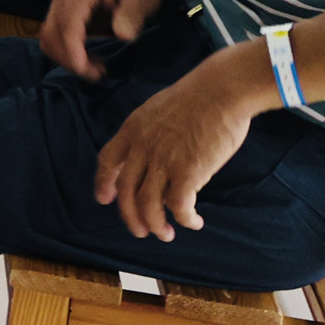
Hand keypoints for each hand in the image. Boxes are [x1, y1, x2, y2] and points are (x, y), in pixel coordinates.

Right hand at [40, 0, 169, 79]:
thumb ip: (133, 13)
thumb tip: (124, 36)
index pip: (67, 24)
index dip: (73, 51)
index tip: (89, 72)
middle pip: (52, 34)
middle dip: (71, 60)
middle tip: (100, 74)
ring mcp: (59, 4)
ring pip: (48, 38)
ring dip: (67, 59)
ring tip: (97, 69)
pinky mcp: (62, 14)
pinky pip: (54, 38)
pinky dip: (67, 54)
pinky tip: (90, 59)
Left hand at [94, 46, 261, 242]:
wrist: (221, 90)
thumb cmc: (200, 96)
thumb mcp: (160, 109)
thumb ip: (152, 133)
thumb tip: (157, 153)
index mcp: (133, 129)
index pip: (107, 160)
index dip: (103, 182)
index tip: (105, 199)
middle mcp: (142, 148)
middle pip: (126, 191)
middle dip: (130, 216)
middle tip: (140, 231)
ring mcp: (163, 161)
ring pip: (148, 205)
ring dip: (155, 225)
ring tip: (166, 234)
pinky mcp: (188, 172)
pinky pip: (178, 206)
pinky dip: (184, 219)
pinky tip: (194, 222)